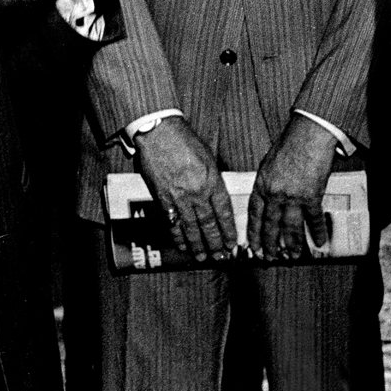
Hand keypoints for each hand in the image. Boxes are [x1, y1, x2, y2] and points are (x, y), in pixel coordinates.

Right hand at [134, 116, 235, 262]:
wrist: (159, 133)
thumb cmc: (185, 140)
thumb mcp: (208, 157)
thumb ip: (213, 179)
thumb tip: (216, 198)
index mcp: (212, 180)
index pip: (223, 211)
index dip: (228, 230)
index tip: (231, 243)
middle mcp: (197, 192)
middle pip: (208, 224)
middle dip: (215, 243)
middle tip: (219, 257)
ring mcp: (179, 197)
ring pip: (191, 227)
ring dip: (197, 245)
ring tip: (202, 257)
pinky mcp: (162, 198)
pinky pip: (172, 222)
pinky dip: (178, 236)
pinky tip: (182, 245)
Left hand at [247, 115, 337, 259]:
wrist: (308, 135)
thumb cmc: (288, 145)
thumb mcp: (268, 164)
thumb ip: (266, 183)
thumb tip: (267, 200)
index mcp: (262, 185)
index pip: (254, 215)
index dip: (254, 233)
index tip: (252, 247)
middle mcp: (275, 194)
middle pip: (270, 225)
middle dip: (269, 244)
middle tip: (269, 258)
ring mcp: (293, 197)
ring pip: (290, 228)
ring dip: (291, 244)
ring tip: (291, 256)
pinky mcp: (312, 196)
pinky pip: (313, 219)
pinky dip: (317, 232)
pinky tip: (319, 243)